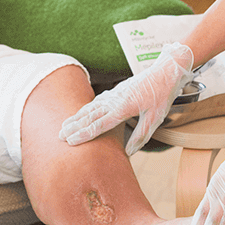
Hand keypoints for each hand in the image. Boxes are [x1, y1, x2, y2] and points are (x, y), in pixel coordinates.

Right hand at [59, 42, 193, 154]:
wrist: (165, 71)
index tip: (70, 141)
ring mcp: (114, 94)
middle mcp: (115, 100)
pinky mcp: (116, 90)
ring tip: (64, 126)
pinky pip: (97, 101)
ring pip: (90, 107)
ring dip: (76, 117)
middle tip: (59, 136)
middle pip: (89, 115)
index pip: (99, 124)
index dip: (83, 134)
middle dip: (73, 126)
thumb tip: (128, 153)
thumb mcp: (155, 118)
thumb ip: (141, 136)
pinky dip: (86, 108)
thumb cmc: (162, 95)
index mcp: (124, 108)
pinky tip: (81, 113)